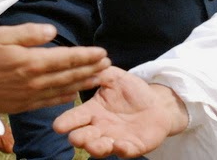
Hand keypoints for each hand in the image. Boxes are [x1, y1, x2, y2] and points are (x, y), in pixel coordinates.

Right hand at [0, 23, 109, 114]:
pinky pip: (48, 102)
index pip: (67, 58)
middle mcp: (35, 81)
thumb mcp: (3, 34)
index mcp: (32, 61)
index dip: (87, 56)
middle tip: (108, 65)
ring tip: (98, 79)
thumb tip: (52, 31)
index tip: (103, 52)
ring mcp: (29, 95)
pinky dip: (63, 98)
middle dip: (91, 69)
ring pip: (63, 90)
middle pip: (70, 75)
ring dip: (82, 83)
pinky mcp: (21, 105)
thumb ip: (30, 33)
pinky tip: (72, 95)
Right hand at [53, 67, 188, 157]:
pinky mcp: (132, 147)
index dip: (66, 122)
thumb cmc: (133, 90)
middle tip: (77, 137)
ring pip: (100, 148)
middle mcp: (100, 128)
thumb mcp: (115, 77)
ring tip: (95, 144)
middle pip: (83, 137)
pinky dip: (121, 150)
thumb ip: (101, 73)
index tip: (58, 126)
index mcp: (93, 111)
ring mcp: (115, 139)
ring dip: (96, 148)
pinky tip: (118, 145)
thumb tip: (86, 65)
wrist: (157, 103)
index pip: (74, 117)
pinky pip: (125, 152)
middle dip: (79, 138)